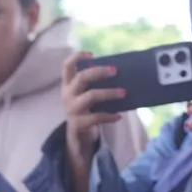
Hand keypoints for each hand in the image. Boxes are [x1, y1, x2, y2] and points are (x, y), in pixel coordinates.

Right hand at [59, 51, 127, 169]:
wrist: (77, 137)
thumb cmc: (86, 110)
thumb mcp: (85, 95)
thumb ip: (94, 85)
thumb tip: (119, 73)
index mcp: (68, 85)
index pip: (67, 66)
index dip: (77, 57)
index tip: (92, 54)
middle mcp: (67, 95)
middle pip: (81, 77)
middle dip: (99, 71)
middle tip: (115, 71)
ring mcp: (72, 109)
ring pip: (90, 96)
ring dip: (109, 93)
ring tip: (124, 93)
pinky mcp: (78, 123)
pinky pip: (96, 117)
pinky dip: (110, 116)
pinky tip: (119, 116)